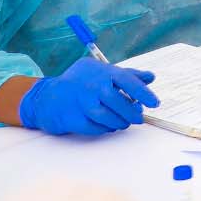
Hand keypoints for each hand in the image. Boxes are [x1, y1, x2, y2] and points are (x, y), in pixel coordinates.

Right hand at [17, 57, 158, 135]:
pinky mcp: (70, 118)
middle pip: (116, 101)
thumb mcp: (101, 72)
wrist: (46, 97)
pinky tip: (107, 126)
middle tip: (138, 118)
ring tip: (122, 123)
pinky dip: (104, 128)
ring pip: (106, 117)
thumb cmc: (79, 83)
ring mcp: (79, 102)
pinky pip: (94, 127)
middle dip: (131, 112)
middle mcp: (89, 85)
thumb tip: (150, 77)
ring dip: (118, 122)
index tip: (154, 103)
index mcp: (101, 72)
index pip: (126, 80)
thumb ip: (127, 74)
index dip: (143, 92)